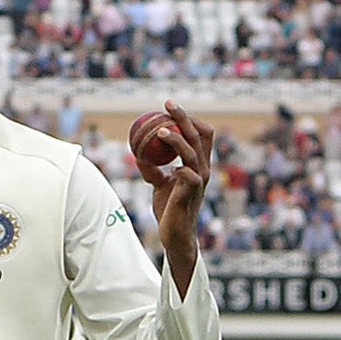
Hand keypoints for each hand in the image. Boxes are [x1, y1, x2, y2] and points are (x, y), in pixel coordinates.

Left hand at [141, 101, 215, 288]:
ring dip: (176, 139)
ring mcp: (199, 180)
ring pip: (192, 151)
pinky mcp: (192, 192)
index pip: (202, 134)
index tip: (169, 108)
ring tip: (160, 130)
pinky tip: (162, 165)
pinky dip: (175, 165)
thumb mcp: (158, 185)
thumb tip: (138, 153)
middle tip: (167, 104)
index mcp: (198, 164)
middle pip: (200, 135)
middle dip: (185, 116)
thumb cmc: (169, 210)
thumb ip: (152, 169)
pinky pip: (186, 173)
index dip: (189, 118)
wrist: (174, 235)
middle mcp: (203, 169)